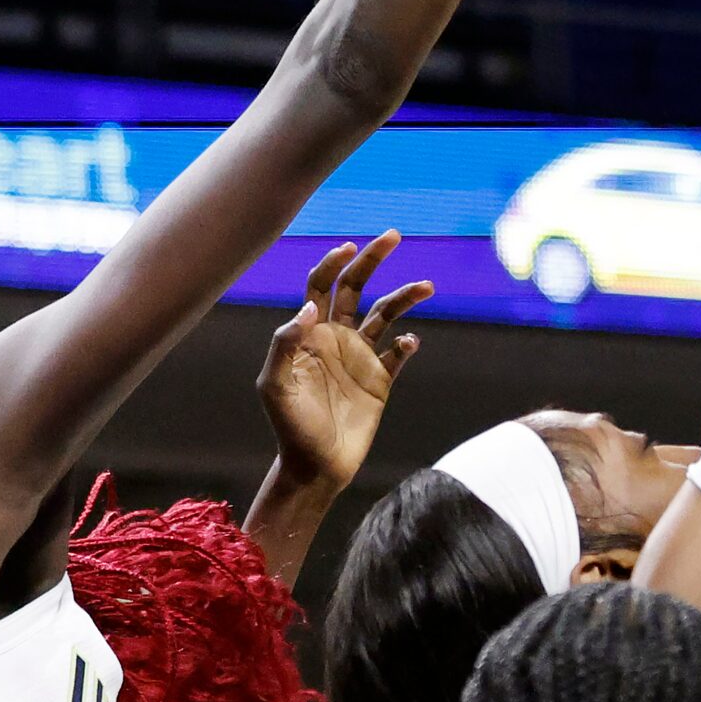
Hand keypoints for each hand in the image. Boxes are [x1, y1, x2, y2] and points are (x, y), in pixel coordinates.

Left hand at [258, 233, 430, 494]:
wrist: (316, 467)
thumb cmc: (289, 427)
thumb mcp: (274, 386)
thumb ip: (286, 344)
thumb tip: (310, 308)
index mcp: (310, 334)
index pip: (321, 286)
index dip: (334, 262)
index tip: (351, 247)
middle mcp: (336, 338)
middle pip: (356, 287)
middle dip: (373, 259)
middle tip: (394, 234)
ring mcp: (360, 358)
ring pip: (386, 314)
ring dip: (405, 297)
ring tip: (426, 286)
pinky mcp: (380, 380)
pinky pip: (398, 353)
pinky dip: (407, 343)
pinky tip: (409, 343)